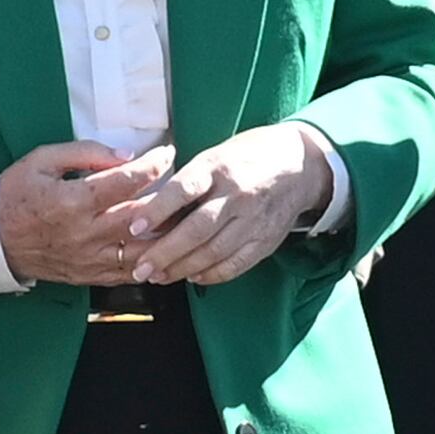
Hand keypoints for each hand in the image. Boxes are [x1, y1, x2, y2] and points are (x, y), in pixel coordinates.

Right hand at [0, 140, 175, 283]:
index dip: (154, 165)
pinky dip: (152, 262)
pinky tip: (165, 248)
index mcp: (72, 201)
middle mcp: (84, 233)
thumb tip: (126, 155)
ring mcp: (89, 259)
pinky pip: (130, 274)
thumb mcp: (42, 160)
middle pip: (142, 216)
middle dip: (169, 196)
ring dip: (168, 235)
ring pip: (143, 251)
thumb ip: (85, 153)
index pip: (126, 181)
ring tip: (183, 217)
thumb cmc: (15, 196)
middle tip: (183, 181)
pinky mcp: (90, 276)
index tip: (167, 154)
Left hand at [125, 123, 335, 286]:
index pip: (184, 189)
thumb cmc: (247, 158)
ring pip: (213, 252)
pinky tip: (192, 277)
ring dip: (182, 268)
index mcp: (220, 167)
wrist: (300, 166)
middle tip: (140, 269)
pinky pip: (235, 264)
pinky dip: (211, 274)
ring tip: (159, 276)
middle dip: (165, 253)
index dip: (158, 210)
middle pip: (197, 230)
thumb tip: (150, 212)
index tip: (134, 227)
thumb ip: (187, 182)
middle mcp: (238, 195)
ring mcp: (254, 220)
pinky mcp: (266, 240)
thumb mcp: (216, 155)